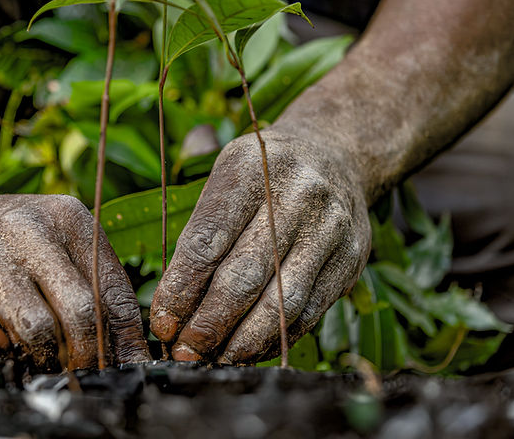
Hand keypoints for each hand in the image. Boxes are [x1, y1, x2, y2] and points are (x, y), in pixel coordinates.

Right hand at [0, 193, 149, 368]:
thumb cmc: (4, 242)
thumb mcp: (52, 241)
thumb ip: (90, 283)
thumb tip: (127, 349)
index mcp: (66, 217)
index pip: (112, 288)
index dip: (124, 337)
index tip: (126, 366)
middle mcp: (28, 229)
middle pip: (80, 311)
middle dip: (86, 354)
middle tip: (82, 371)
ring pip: (36, 329)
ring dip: (42, 356)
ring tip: (40, 359)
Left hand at [149, 127, 370, 362]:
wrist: (337, 152)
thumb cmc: (262, 173)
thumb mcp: (224, 174)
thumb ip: (199, 230)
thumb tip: (171, 305)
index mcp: (249, 168)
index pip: (207, 240)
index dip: (181, 289)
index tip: (162, 322)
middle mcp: (295, 195)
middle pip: (244, 275)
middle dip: (208, 323)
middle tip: (183, 351)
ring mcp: (329, 228)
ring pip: (282, 301)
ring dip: (243, 341)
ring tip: (215, 360)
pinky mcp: (352, 258)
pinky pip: (310, 310)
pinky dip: (276, 338)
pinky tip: (249, 350)